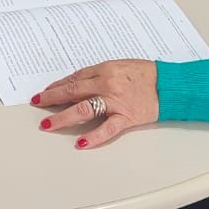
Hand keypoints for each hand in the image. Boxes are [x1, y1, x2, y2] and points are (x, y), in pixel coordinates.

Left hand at [33, 60, 160, 148]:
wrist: (170, 85)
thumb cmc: (147, 74)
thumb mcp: (120, 66)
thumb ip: (99, 74)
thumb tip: (77, 83)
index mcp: (105, 69)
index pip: (75, 78)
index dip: (58, 85)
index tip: (46, 91)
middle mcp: (107, 84)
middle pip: (73, 91)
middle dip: (52, 98)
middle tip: (37, 103)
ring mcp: (115, 101)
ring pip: (83, 109)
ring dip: (63, 117)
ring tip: (48, 124)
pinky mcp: (126, 117)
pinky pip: (107, 129)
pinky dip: (93, 136)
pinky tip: (80, 143)